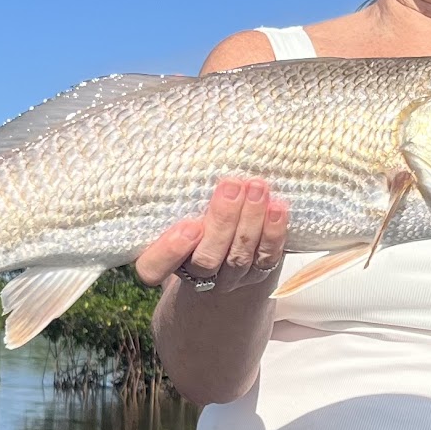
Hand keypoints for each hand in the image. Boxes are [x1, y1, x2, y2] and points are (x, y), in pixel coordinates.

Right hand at [134, 178, 289, 293]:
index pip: (153, 268)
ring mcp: (228, 277)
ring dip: (250, 220)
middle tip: (232, 185)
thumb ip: (178, 195)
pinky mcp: (257, 273)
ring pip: (238, 256)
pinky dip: (273, 232)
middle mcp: (195, 274)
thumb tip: (186, 152)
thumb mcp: (175, 210)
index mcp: (164, 260)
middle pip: (206, 258)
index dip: (168, 252)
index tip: (188, 225)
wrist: (225, 253)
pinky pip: (266, 257)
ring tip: (257, 188)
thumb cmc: (191, 217)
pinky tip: (277, 208)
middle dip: (222, 220)